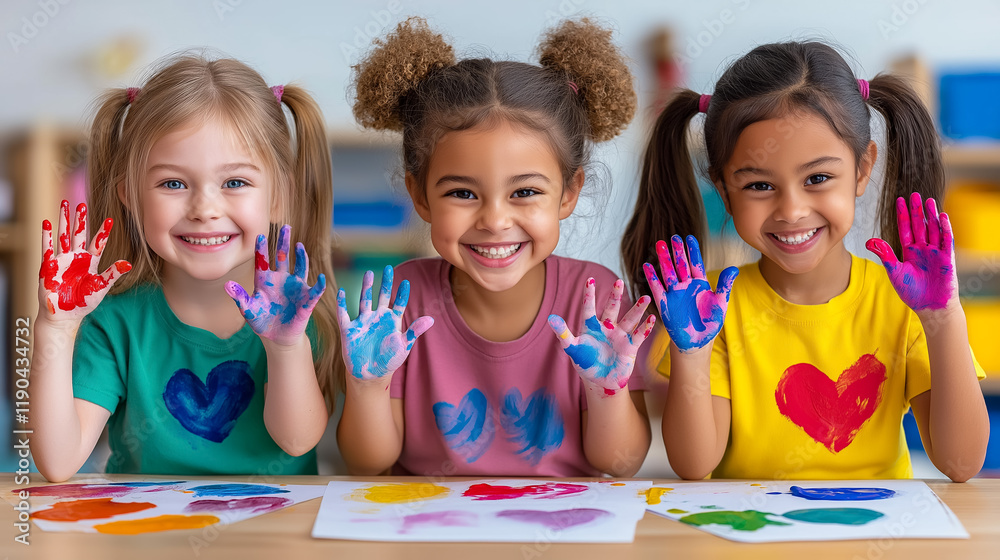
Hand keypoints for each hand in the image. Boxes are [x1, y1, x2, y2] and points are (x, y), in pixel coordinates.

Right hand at [38, 200, 130, 320]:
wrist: (64, 315)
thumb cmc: (83, 302)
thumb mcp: (101, 287)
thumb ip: (112, 273)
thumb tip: (128, 263)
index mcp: (90, 262)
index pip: (98, 243)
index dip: (103, 232)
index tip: (110, 219)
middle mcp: (76, 258)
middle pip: (78, 234)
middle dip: (80, 220)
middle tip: (81, 204)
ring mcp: (62, 260)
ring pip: (63, 236)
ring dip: (63, 221)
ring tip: (64, 204)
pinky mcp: (48, 266)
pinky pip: (47, 248)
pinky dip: (47, 235)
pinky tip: (47, 223)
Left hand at [225, 225, 324, 345]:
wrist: (277, 337)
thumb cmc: (261, 321)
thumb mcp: (248, 310)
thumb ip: (240, 297)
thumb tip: (227, 285)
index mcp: (264, 280)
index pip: (263, 261)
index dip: (262, 249)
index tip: (259, 236)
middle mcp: (281, 280)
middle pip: (283, 257)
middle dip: (284, 242)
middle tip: (286, 227)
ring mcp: (295, 288)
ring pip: (300, 267)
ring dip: (301, 256)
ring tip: (299, 245)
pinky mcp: (307, 300)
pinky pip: (315, 290)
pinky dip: (319, 284)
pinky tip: (320, 278)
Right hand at [336, 265, 433, 380]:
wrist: (370, 375)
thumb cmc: (389, 360)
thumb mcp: (404, 345)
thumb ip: (414, 331)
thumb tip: (431, 319)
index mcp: (392, 321)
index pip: (398, 303)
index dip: (402, 293)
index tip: (406, 282)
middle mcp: (377, 318)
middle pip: (382, 296)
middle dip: (385, 283)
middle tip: (388, 268)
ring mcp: (363, 322)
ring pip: (364, 301)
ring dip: (366, 288)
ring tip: (368, 274)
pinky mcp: (349, 330)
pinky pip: (343, 314)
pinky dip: (341, 304)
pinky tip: (340, 292)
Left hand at [548, 278, 655, 395]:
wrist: (600, 381)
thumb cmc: (585, 363)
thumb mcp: (572, 348)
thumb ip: (563, 333)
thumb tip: (551, 318)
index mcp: (591, 326)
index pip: (589, 308)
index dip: (589, 295)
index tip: (589, 279)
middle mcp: (607, 328)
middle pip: (612, 309)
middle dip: (615, 296)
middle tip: (619, 282)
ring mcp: (619, 336)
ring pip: (629, 319)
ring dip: (637, 309)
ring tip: (645, 297)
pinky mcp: (630, 347)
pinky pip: (638, 335)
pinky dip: (645, 327)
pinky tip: (651, 318)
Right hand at [643, 235, 737, 352]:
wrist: (698, 341)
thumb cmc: (710, 323)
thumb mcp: (720, 303)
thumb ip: (725, 285)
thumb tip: (734, 268)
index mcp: (700, 284)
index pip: (696, 263)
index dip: (692, 251)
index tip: (689, 238)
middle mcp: (686, 286)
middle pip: (680, 265)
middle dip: (677, 252)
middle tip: (674, 238)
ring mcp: (675, 294)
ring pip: (668, 273)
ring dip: (664, 260)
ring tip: (660, 245)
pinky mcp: (665, 304)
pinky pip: (657, 288)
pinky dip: (652, 278)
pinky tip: (647, 266)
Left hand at [866, 192, 955, 311]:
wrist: (929, 306)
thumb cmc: (911, 291)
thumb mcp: (895, 271)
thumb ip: (885, 255)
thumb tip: (869, 241)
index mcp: (909, 251)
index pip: (905, 228)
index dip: (903, 215)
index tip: (900, 200)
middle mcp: (923, 249)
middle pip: (919, 225)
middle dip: (916, 210)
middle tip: (914, 195)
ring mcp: (935, 252)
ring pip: (933, 229)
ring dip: (931, 215)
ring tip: (928, 201)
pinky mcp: (947, 258)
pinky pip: (946, 240)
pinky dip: (944, 228)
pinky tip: (941, 216)